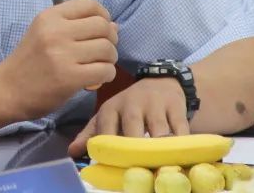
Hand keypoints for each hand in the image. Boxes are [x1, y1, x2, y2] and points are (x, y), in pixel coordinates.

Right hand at [0, 0, 118, 120]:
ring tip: (100, 65)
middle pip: (102, 26)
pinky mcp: (69, 78)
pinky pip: (104, 70)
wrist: (6, 90)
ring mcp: (62, 54)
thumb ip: (75, 26)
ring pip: (107, 48)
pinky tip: (97, 79)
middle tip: (103, 51)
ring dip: (110, 59)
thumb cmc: (27, 62)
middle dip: (110, 39)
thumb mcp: (44, 34)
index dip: (104, 16)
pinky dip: (107, 75)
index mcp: (49, 16)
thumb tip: (114, 25)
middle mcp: (56, 31)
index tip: (101, 30)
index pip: (90, 4)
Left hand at [68, 77, 188, 157]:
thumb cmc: (130, 106)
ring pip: (159, 133)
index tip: (113, 168)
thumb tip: (72, 152)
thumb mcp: (109, 114)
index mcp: (111, 108)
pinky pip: (180, 130)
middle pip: (133, 131)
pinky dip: (181, 145)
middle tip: (137, 172)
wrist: (161, 82)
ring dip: (160, 152)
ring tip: (159, 168)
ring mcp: (155, 105)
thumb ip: (91, 133)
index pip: (106, 131)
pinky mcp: (176, 107)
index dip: (110, 151)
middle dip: (136, 152)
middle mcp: (132, 104)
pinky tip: (179, 157)